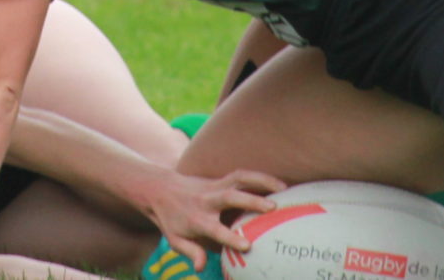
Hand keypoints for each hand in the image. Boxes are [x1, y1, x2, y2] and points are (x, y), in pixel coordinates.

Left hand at [137, 169, 287, 259]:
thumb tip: (201, 268)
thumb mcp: (174, 239)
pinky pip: (242, 175)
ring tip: (284, 189)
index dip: (230, 237)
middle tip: (273, 208)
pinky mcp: (220, 178)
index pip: (214, 229)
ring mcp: (214, 186)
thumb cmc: (170, 219)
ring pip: (239, 178)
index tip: (248, 246)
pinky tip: (279, 184)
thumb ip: (190, 252)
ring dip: (262, 181)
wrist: (159, 188)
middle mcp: (207, 200)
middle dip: (251, 201)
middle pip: (229, 196)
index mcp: (196, 219)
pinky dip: (260, 177)